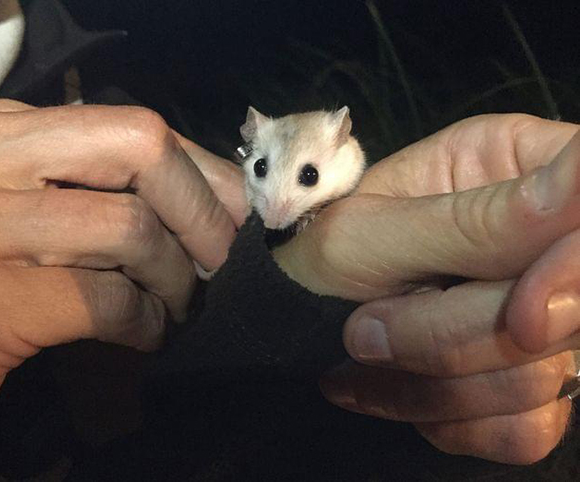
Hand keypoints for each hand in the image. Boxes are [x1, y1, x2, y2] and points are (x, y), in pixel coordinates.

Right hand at [0, 99, 245, 417]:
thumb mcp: (29, 202)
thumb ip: (96, 185)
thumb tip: (206, 197)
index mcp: (3, 133)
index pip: (135, 129)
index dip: (202, 174)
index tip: (230, 216)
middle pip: (144, 148)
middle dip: (202, 211)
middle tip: (219, 261)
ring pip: (131, 226)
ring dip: (176, 278)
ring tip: (175, 305)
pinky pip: (105, 299)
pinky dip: (145, 322)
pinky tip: (147, 333)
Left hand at [274, 114, 579, 463]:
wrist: (304, 282)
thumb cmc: (324, 232)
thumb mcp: (375, 220)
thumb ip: (469, 220)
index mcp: (522, 165)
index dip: (573, 269)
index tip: (524, 316)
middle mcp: (548, 237)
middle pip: (565, 314)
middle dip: (449, 337)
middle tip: (363, 331)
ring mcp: (547, 310)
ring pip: (539, 381)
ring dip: (433, 386)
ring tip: (362, 357)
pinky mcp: (528, 374)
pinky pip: (521, 427)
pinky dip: (449, 422)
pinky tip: (393, 392)